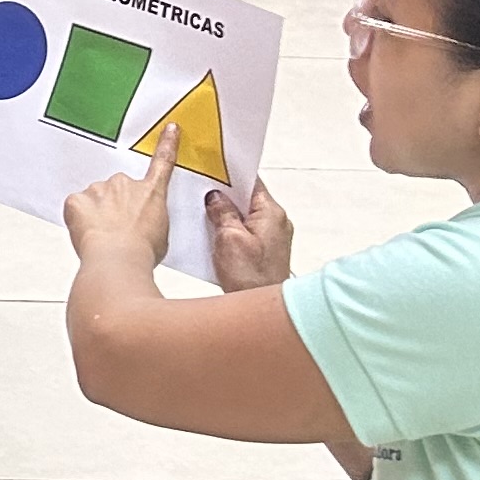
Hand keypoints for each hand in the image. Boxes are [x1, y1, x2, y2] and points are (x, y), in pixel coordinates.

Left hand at [62, 123, 180, 274]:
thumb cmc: (141, 252)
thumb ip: (151, 221)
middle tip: (116, 230)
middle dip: (115, 206)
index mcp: (150, 192)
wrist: (118, 259)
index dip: (167, 144)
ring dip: (96, 214)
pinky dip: (77, 220)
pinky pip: (74, 207)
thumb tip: (142, 226)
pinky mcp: (76, 200)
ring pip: (94, 198)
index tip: (170, 129)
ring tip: (103, 237)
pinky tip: (87, 235)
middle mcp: (124, 184)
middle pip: (117, 189)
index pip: (162, 163)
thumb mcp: (161, 236)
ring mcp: (99, 189)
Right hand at [204, 178, 295, 293]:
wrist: (261, 311)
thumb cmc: (250, 277)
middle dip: (225, 196)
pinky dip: (231, 231)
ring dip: (226, 216)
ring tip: (205, 216)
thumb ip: (222, 212)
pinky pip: (246, 233)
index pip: (251, 181)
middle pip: (248, 199)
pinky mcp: (265, 253)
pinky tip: (215, 237)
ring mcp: (273, 238)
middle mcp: (277, 223)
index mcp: (271, 213)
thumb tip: (216, 197)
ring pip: (245, 217)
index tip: (213, 168)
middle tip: (202, 193)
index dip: (231, 174)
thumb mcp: (228, 238)